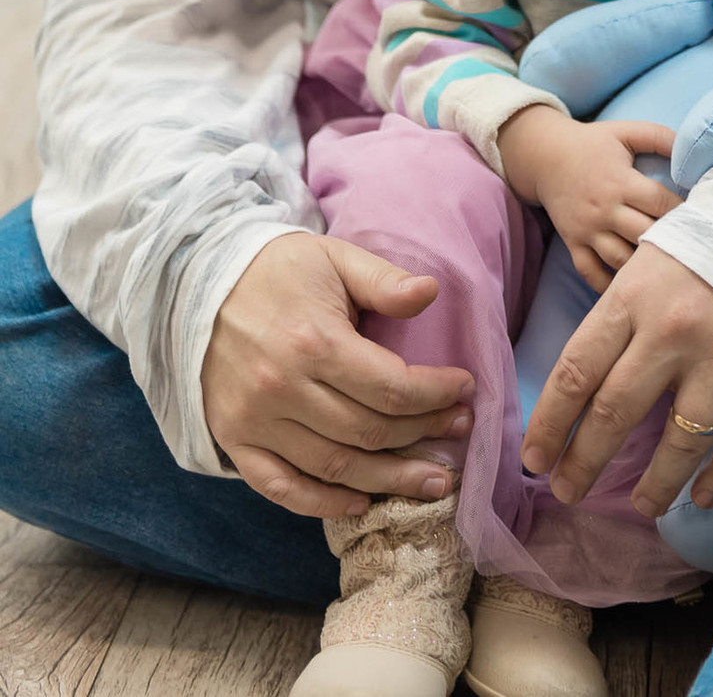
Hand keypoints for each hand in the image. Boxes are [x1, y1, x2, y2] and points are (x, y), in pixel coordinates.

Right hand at [201, 232, 475, 518]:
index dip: (436, 394)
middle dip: (425, 434)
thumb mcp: (334, 257)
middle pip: (370, 432)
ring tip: (434, 482)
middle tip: (461, 430)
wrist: (199, 280)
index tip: (465, 389)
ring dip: (390, 479)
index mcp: (313, 341)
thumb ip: (383, 280)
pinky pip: (282, 488)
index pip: (391, 387)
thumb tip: (432, 292)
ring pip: (336, 467)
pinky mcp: (234, 439)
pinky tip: (362, 502)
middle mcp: (283, 388)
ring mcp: (255, 421)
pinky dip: (323, 504)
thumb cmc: (278, 269)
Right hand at [498, 107, 680, 291]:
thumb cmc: (593, 143)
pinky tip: (630, 286)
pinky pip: (591, 273)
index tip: (701, 218)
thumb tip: (691, 153)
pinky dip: (609, 285)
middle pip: (643, 235)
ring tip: (665, 270)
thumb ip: (660, 137)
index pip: (660, 203)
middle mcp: (604, 209)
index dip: (684, 212)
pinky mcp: (573, 243)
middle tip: (690, 250)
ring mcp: (587, 229)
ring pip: (620, 260)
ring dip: (642, 267)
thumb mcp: (626, 132)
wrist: (546, 156)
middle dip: (668, 242)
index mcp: (620, 181)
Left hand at [521, 242, 712, 516]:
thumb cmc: (698, 255)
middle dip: (584, 461)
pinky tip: (701, 497)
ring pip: (680, 443)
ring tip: (642, 504)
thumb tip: (580, 391)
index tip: (534, 460)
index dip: (549, 423)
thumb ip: (615, 323)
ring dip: (655, 485)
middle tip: (568, 492)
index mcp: (632, 299)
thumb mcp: (643, 268)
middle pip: (614, 412)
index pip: (577, 371)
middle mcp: (673, 331)